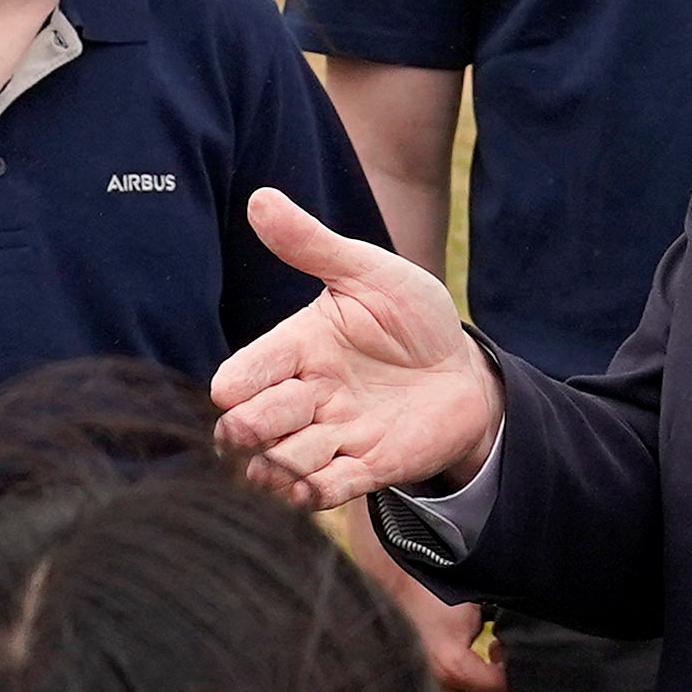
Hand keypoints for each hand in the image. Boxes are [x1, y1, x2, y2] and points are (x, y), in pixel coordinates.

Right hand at [212, 188, 503, 510]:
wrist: (464, 369)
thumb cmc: (411, 316)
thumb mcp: (369, 272)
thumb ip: (314, 244)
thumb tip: (260, 199)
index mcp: (299, 347)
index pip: (252, 368)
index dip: (238, 381)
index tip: (227, 390)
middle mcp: (308, 395)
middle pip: (261, 419)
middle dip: (250, 426)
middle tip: (244, 431)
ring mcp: (336, 433)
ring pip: (290, 458)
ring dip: (276, 465)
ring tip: (271, 469)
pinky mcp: (368, 465)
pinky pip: (331, 487)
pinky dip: (313, 492)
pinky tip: (302, 492)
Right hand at [378, 550, 511, 691]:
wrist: (389, 592)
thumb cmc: (431, 596)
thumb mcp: (472, 612)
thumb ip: (499, 634)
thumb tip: (521, 651)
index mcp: (452, 667)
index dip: (510, 674)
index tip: (499, 653)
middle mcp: (435, 691)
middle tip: (492, 668)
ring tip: (474, 679)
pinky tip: (457, 687)